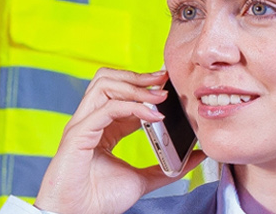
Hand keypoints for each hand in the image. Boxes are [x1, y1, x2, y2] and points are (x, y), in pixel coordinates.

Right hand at [32, 68, 207, 213]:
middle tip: (164, 80)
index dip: (144, 87)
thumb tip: (197, 157)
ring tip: (160, 96)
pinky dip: (133, 107)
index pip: (120, 95)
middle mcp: (89, 121)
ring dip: (135, 86)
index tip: (169, 86)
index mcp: (101, 128)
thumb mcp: (143, 180)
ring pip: (104, 85)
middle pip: (108, 80)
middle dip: (138, 76)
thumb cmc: (99, 200)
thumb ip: (169, 168)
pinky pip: (107, 108)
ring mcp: (81, 125)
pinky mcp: (78, 134)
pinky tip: (153, 116)